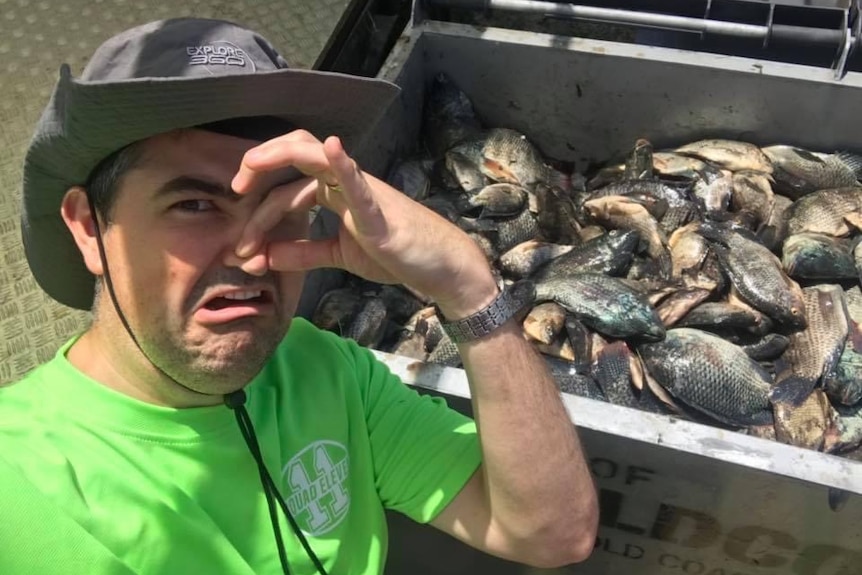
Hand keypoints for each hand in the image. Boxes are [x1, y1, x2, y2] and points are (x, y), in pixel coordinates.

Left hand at [231, 130, 497, 317]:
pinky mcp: (376, 209)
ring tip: (245, 183)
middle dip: (259, 165)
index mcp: (336, 192)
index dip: (261, 204)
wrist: (437, 268)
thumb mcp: (339, 255)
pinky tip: (329, 147)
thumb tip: (267, 257)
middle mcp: (344, 182)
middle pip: (295, 155)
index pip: (290, 185)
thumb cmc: (394, 255)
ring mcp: (361, 191)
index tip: (241, 235)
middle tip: (235, 192)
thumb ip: (304, 253)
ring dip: (274, 169)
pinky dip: (340, 162)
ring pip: (311, 162)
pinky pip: (356, 181)